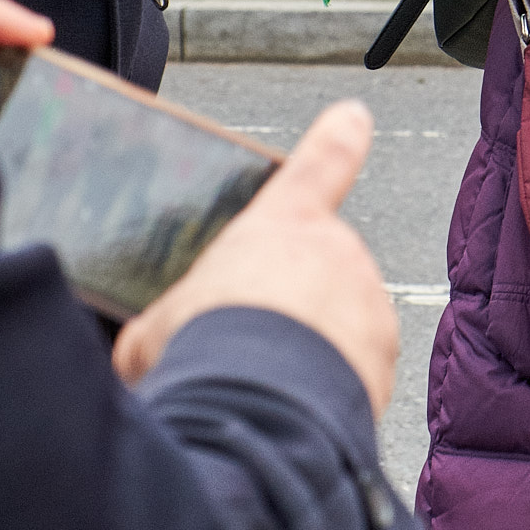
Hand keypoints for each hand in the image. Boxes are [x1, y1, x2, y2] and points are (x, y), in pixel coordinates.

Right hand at [113, 100, 398, 417]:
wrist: (256, 409)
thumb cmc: (203, 349)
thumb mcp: (160, 325)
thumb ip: (168, 315)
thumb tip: (147, 339)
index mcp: (286, 220)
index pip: (322, 160)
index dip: (338, 136)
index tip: (353, 117)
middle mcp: (337, 249)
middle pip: (315, 273)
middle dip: (290, 305)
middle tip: (248, 345)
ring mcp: (366, 300)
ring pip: (339, 323)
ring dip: (311, 349)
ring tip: (264, 388)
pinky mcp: (381, 357)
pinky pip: (355, 370)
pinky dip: (330, 388)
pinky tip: (290, 413)